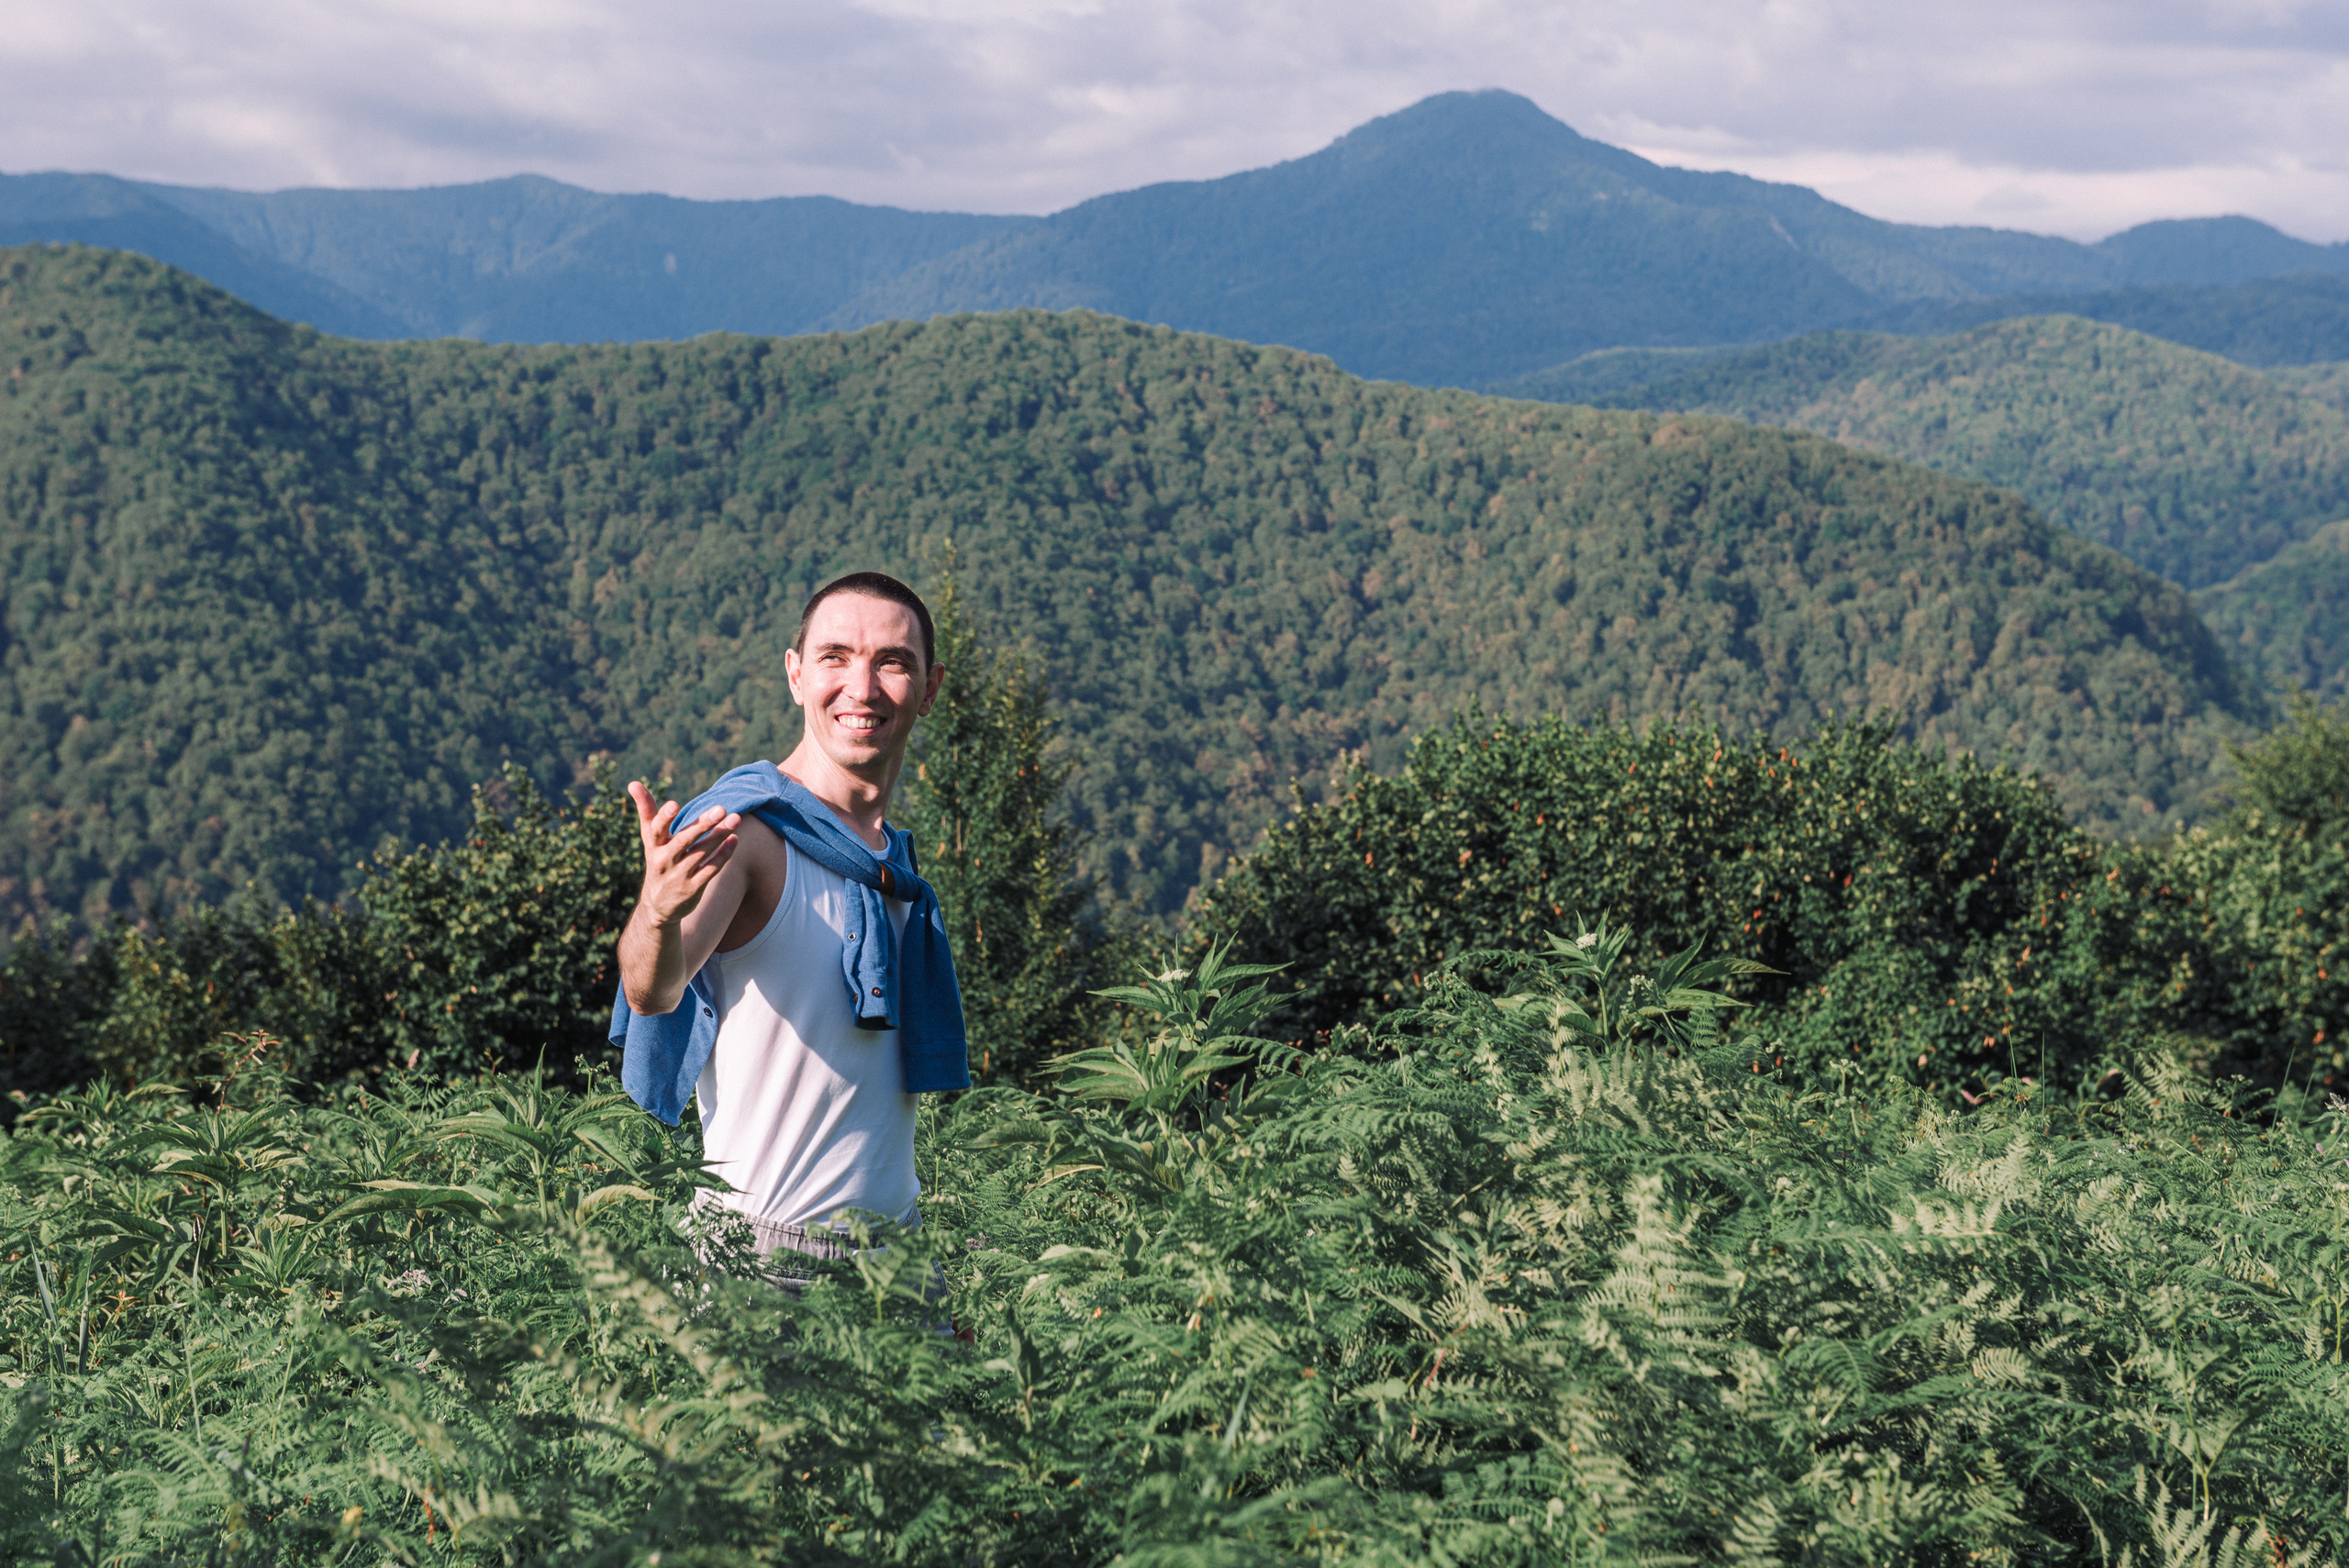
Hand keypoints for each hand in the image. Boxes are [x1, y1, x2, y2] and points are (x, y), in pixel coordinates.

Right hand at [629, 780, 740, 929]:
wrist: (658, 906)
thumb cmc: (658, 861)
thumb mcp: (650, 839)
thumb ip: (646, 810)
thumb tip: (633, 782)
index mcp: (653, 846)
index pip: (655, 830)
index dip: (663, 818)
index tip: (673, 805)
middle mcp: (663, 861)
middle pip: (684, 840)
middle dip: (702, 824)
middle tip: (721, 809)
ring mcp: (678, 876)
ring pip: (701, 853)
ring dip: (719, 835)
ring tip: (736, 818)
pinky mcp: (692, 889)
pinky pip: (710, 870)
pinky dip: (723, 855)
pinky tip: (734, 840)